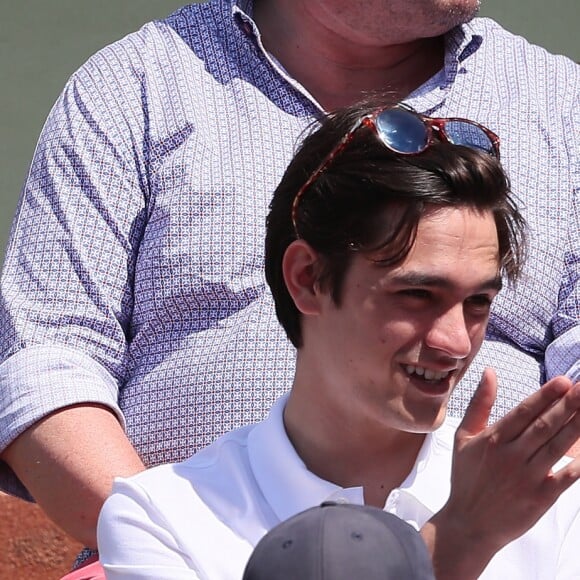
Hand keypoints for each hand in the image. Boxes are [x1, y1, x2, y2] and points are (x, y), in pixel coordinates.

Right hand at [423, 370, 579, 578]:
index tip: (565, 381)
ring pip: (558, 446)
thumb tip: (490, 372)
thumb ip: (479, 404)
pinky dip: (579, 462)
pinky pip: (566, 476)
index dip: (546, 395)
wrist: (469, 523)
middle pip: (545, 425)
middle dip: (568, 405)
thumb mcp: (463, 436)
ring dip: (577, 426)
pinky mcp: (541, 497)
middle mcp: (511, 455)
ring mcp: (527, 476)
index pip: (524, 411)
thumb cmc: (466, 477)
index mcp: (493, 438)